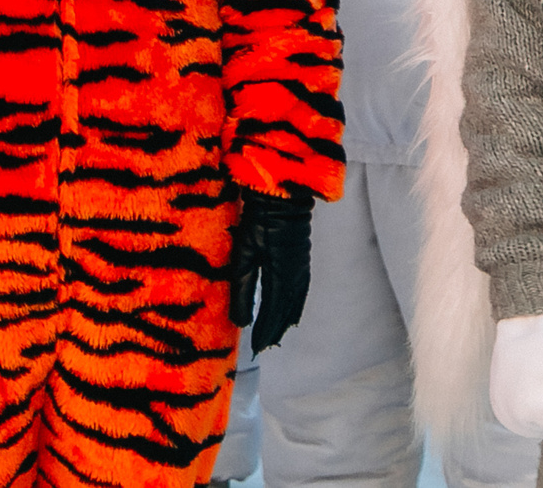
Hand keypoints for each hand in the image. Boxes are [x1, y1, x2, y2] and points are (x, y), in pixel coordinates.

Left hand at [226, 189, 312, 352]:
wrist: (282, 194)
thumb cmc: (259, 220)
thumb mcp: (244, 253)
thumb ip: (242, 288)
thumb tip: (240, 322)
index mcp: (282, 276)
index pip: (272, 312)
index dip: (264, 331)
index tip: (256, 348)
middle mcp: (296, 277)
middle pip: (286, 311)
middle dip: (275, 330)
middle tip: (264, 347)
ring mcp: (302, 268)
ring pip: (295, 303)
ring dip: (285, 320)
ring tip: (276, 335)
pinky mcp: (302, 260)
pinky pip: (300, 292)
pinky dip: (295, 306)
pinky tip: (291, 311)